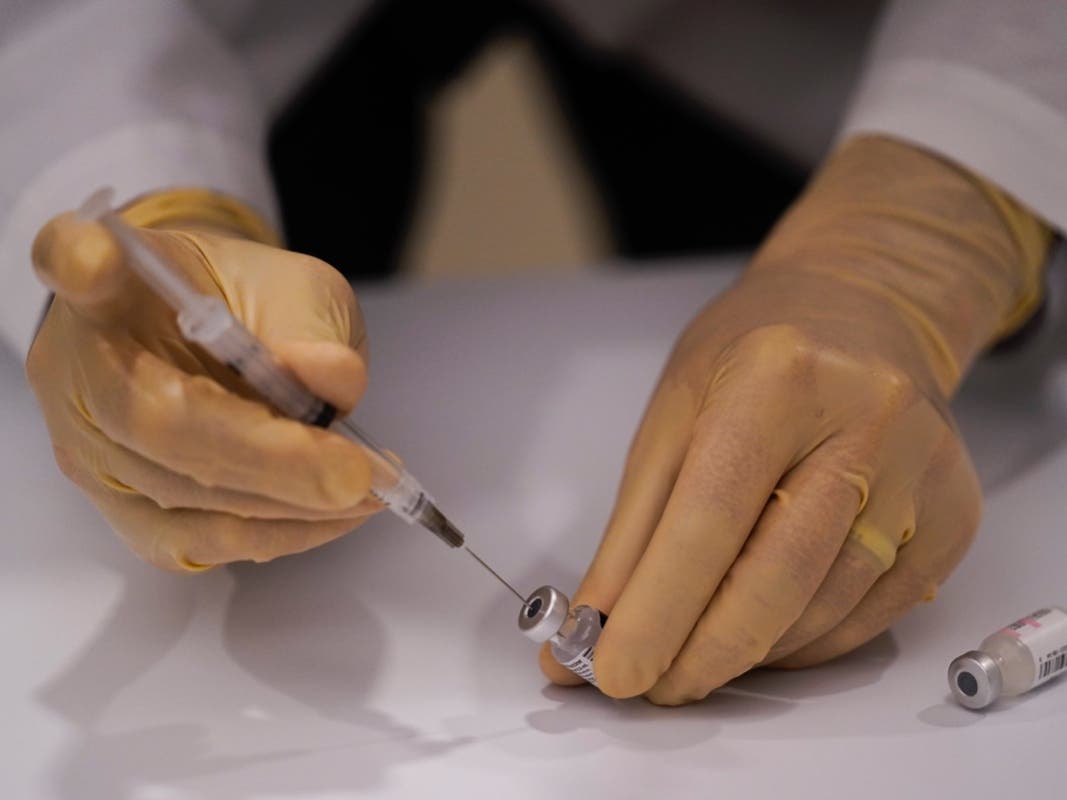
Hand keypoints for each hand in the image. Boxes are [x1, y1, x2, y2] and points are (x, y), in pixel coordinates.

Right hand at [27, 192, 375, 570]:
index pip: (70, 261)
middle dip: (268, 456)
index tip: (93, 258)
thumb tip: (328, 377)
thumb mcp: (297, 289)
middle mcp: (76, 366)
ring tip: (367, 492)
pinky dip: (275, 534)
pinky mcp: (122, 509)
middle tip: (356, 473)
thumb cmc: (251, 307)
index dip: (77, 263)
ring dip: (286, 504)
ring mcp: (89, 447)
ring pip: (176, 495)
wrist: (223, 345)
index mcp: (111, 284)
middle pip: (151, 418)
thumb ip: (310, 323)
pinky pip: (191, 542)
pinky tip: (333, 515)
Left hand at [540, 137, 1051, 702]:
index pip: (712, 516)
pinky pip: (872, 613)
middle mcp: (865, 422)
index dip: (659, 607)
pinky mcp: (953, 515)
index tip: (613, 671)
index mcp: (778, 379)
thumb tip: (596, 624)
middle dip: (703, 651)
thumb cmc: (753, 354)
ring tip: (698, 651)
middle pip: (781, 573)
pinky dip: (805, 641)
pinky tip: (764, 633)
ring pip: (827, 605)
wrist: (863, 308)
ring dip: (750, 650)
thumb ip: (636, 526)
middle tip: (652, 687)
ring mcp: (922, 471)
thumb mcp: (674, 413)